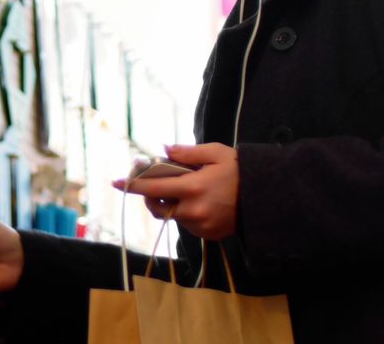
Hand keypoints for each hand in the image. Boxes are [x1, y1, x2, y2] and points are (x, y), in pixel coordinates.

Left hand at [112, 143, 239, 239]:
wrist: (268, 197)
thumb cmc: (241, 170)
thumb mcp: (215, 153)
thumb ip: (187, 153)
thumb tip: (164, 149)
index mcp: (192, 187)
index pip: (152, 187)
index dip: (132, 185)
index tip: (115, 182)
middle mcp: (193, 210)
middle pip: (157, 207)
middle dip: (152, 197)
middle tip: (157, 185)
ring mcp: (201, 225)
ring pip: (173, 216)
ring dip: (172, 204)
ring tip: (189, 191)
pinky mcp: (208, 235)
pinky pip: (187, 225)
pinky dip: (187, 214)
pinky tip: (202, 203)